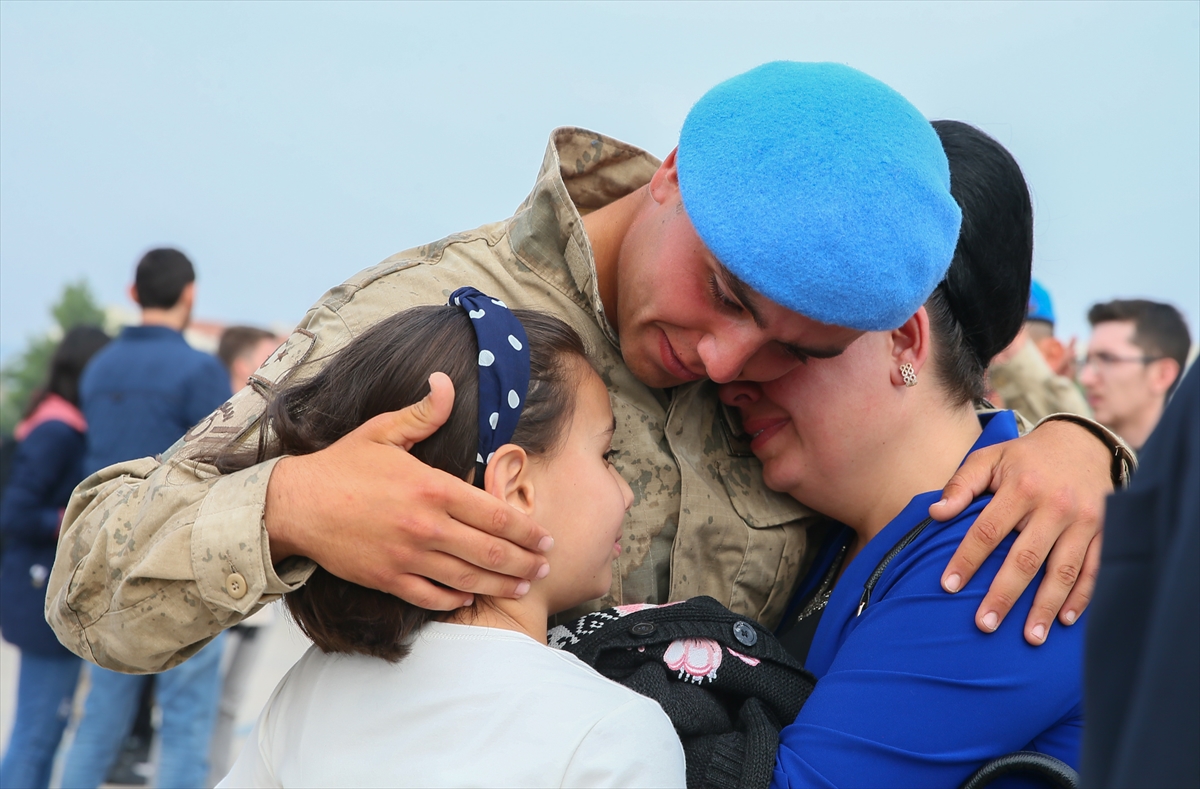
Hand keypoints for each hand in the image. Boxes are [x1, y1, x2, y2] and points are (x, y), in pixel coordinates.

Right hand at [264, 372, 552, 609]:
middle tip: (546, 568)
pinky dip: (455, 600)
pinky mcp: (387, 579)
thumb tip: (445, 382)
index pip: (495, 514)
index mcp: (433, 488)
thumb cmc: (342, 465)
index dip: (527, 530)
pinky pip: (431, 596)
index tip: (546, 538)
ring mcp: (407, 556)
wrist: (295, 504)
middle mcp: (426, 526)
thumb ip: (424, 413)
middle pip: (490, 551)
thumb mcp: (384, 430)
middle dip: (524, 562)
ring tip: (524, 588)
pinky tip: (472, 598)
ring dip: (501, 586)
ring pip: (467, 579)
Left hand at [931, 419, 1109, 644]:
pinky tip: (1064, 620)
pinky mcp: (1105, 531)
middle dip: (1004, 595)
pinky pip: (1095, 570)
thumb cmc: (1025, 458)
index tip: (948, 586)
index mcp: (1021, 488)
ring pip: (1064, 571)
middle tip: (985, 625)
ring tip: (1030, 638)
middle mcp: (1055, 506)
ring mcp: (1084, 521)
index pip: (987, 531)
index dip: (967, 560)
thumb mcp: (989, 458)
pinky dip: (1081, 597)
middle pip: (1026, 559)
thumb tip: (934, 514)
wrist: (1082, 443)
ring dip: (1046, 607)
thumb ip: (961, 485)